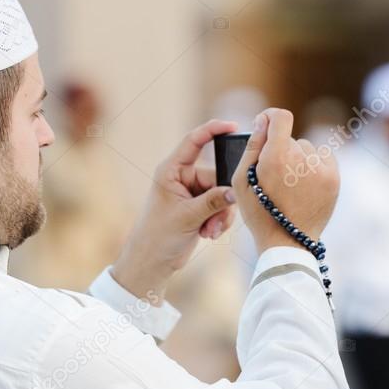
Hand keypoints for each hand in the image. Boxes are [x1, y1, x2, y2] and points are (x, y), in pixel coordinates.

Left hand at [111, 119, 238, 299]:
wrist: (152, 262)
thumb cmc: (158, 236)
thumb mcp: (187, 217)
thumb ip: (213, 201)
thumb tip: (236, 191)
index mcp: (171, 171)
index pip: (194, 141)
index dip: (213, 130)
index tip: (232, 125)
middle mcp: (182, 178)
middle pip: (216, 176)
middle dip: (222, 199)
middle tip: (218, 219)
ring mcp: (192, 193)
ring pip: (222, 194)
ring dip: (220, 214)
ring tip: (210, 231)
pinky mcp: (199, 208)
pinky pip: (220, 206)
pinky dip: (219, 220)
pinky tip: (209, 234)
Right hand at [234, 108, 339, 255]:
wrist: (288, 242)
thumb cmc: (259, 212)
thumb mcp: (241, 181)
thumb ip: (251, 147)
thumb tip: (263, 120)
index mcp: (276, 158)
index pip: (280, 117)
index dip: (270, 118)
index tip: (265, 126)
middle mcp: (301, 159)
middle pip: (291, 138)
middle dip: (281, 150)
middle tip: (275, 177)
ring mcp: (320, 169)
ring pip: (306, 149)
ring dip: (298, 160)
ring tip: (290, 185)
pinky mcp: (334, 177)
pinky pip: (322, 158)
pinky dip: (313, 166)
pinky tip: (304, 185)